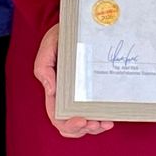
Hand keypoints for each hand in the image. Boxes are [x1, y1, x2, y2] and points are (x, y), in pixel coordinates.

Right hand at [34, 23, 112, 138]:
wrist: (76, 26)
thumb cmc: (60, 37)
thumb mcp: (49, 46)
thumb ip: (44, 67)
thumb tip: (51, 90)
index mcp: (53, 91)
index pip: (57, 116)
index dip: (68, 123)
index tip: (82, 120)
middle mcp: (66, 98)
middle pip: (71, 126)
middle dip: (84, 129)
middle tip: (97, 124)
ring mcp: (80, 97)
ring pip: (85, 124)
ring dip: (95, 128)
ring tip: (106, 123)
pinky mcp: (93, 92)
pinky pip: (96, 112)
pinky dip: (102, 120)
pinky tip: (111, 118)